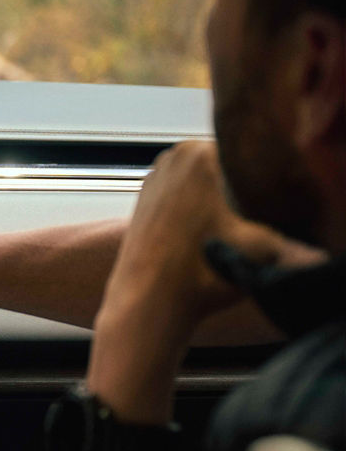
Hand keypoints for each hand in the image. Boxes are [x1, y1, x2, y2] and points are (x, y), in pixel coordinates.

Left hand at [98, 141, 309, 339]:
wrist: (151, 297)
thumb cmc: (198, 271)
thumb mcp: (260, 249)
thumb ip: (293, 241)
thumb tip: (306, 248)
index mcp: (200, 153)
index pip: (246, 154)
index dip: (260, 180)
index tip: (262, 206)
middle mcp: (174, 157)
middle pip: (223, 166)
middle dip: (236, 189)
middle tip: (245, 220)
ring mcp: (155, 176)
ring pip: (202, 181)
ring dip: (216, 199)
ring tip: (224, 229)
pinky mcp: (144, 197)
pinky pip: (181, 195)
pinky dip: (194, 209)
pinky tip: (202, 232)